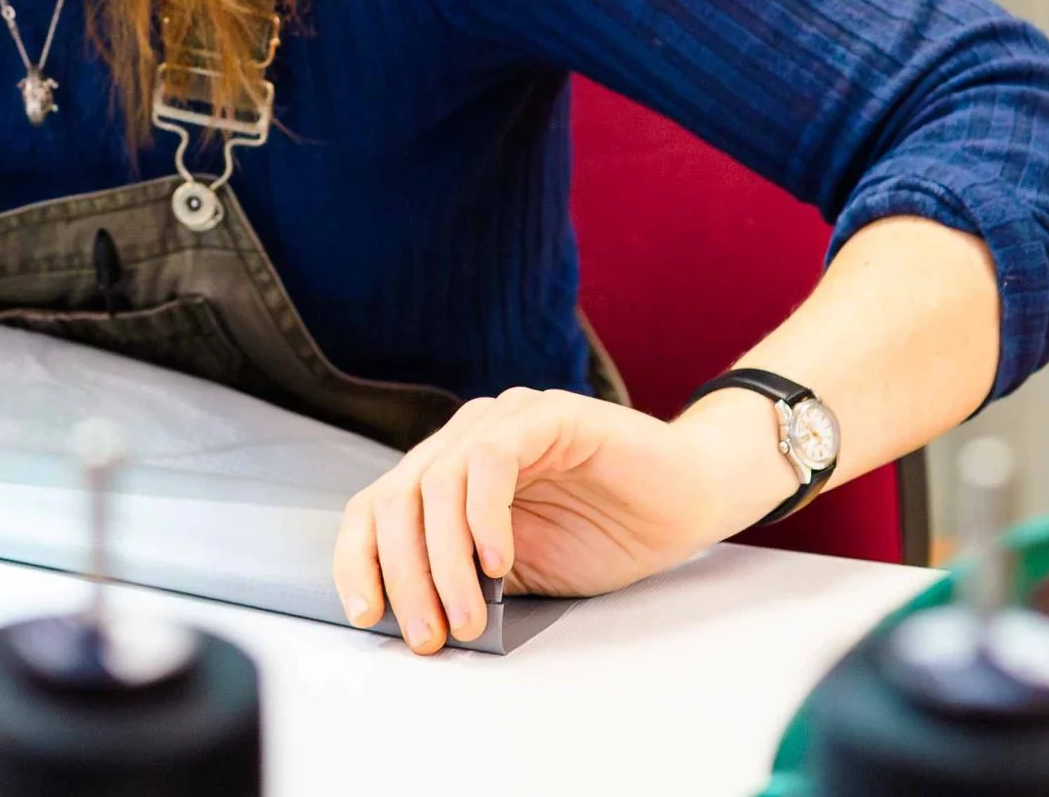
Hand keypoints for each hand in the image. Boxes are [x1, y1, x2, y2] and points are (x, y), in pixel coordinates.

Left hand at [331, 386, 792, 652]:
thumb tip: (417, 622)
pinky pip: (491, 459)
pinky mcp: (546, 415)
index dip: (359, 559)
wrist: (689, 500)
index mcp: (445, 472)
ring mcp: (503, 422)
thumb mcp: (518, 572)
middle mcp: (463, 439)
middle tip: (428, 634)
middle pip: (396, 498)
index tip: (367, 614)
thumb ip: (468, 581)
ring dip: (443, 561)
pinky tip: (498, 563)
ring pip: (437, 483)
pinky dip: (484, 516)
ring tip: (468, 616)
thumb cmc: (607, 533)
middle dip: (404, 575)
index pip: (375, 507)